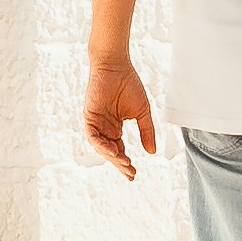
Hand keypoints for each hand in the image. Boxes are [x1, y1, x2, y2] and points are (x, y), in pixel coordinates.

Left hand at [82, 52, 158, 175]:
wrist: (117, 66)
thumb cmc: (129, 85)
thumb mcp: (142, 113)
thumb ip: (147, 132)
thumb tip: (152, 152)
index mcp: (115, 127)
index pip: (119, 150)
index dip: (125, 162)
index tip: (134, 173)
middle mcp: (104, 127)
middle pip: (110, 152)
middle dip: (120, 164)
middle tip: (130, 173)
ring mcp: (96, 123)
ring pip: (101, 147)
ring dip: (112, 157)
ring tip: (125, 164)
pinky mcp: (89, 117)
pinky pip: (93, 136)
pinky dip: (102, 145)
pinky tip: (114, 152)